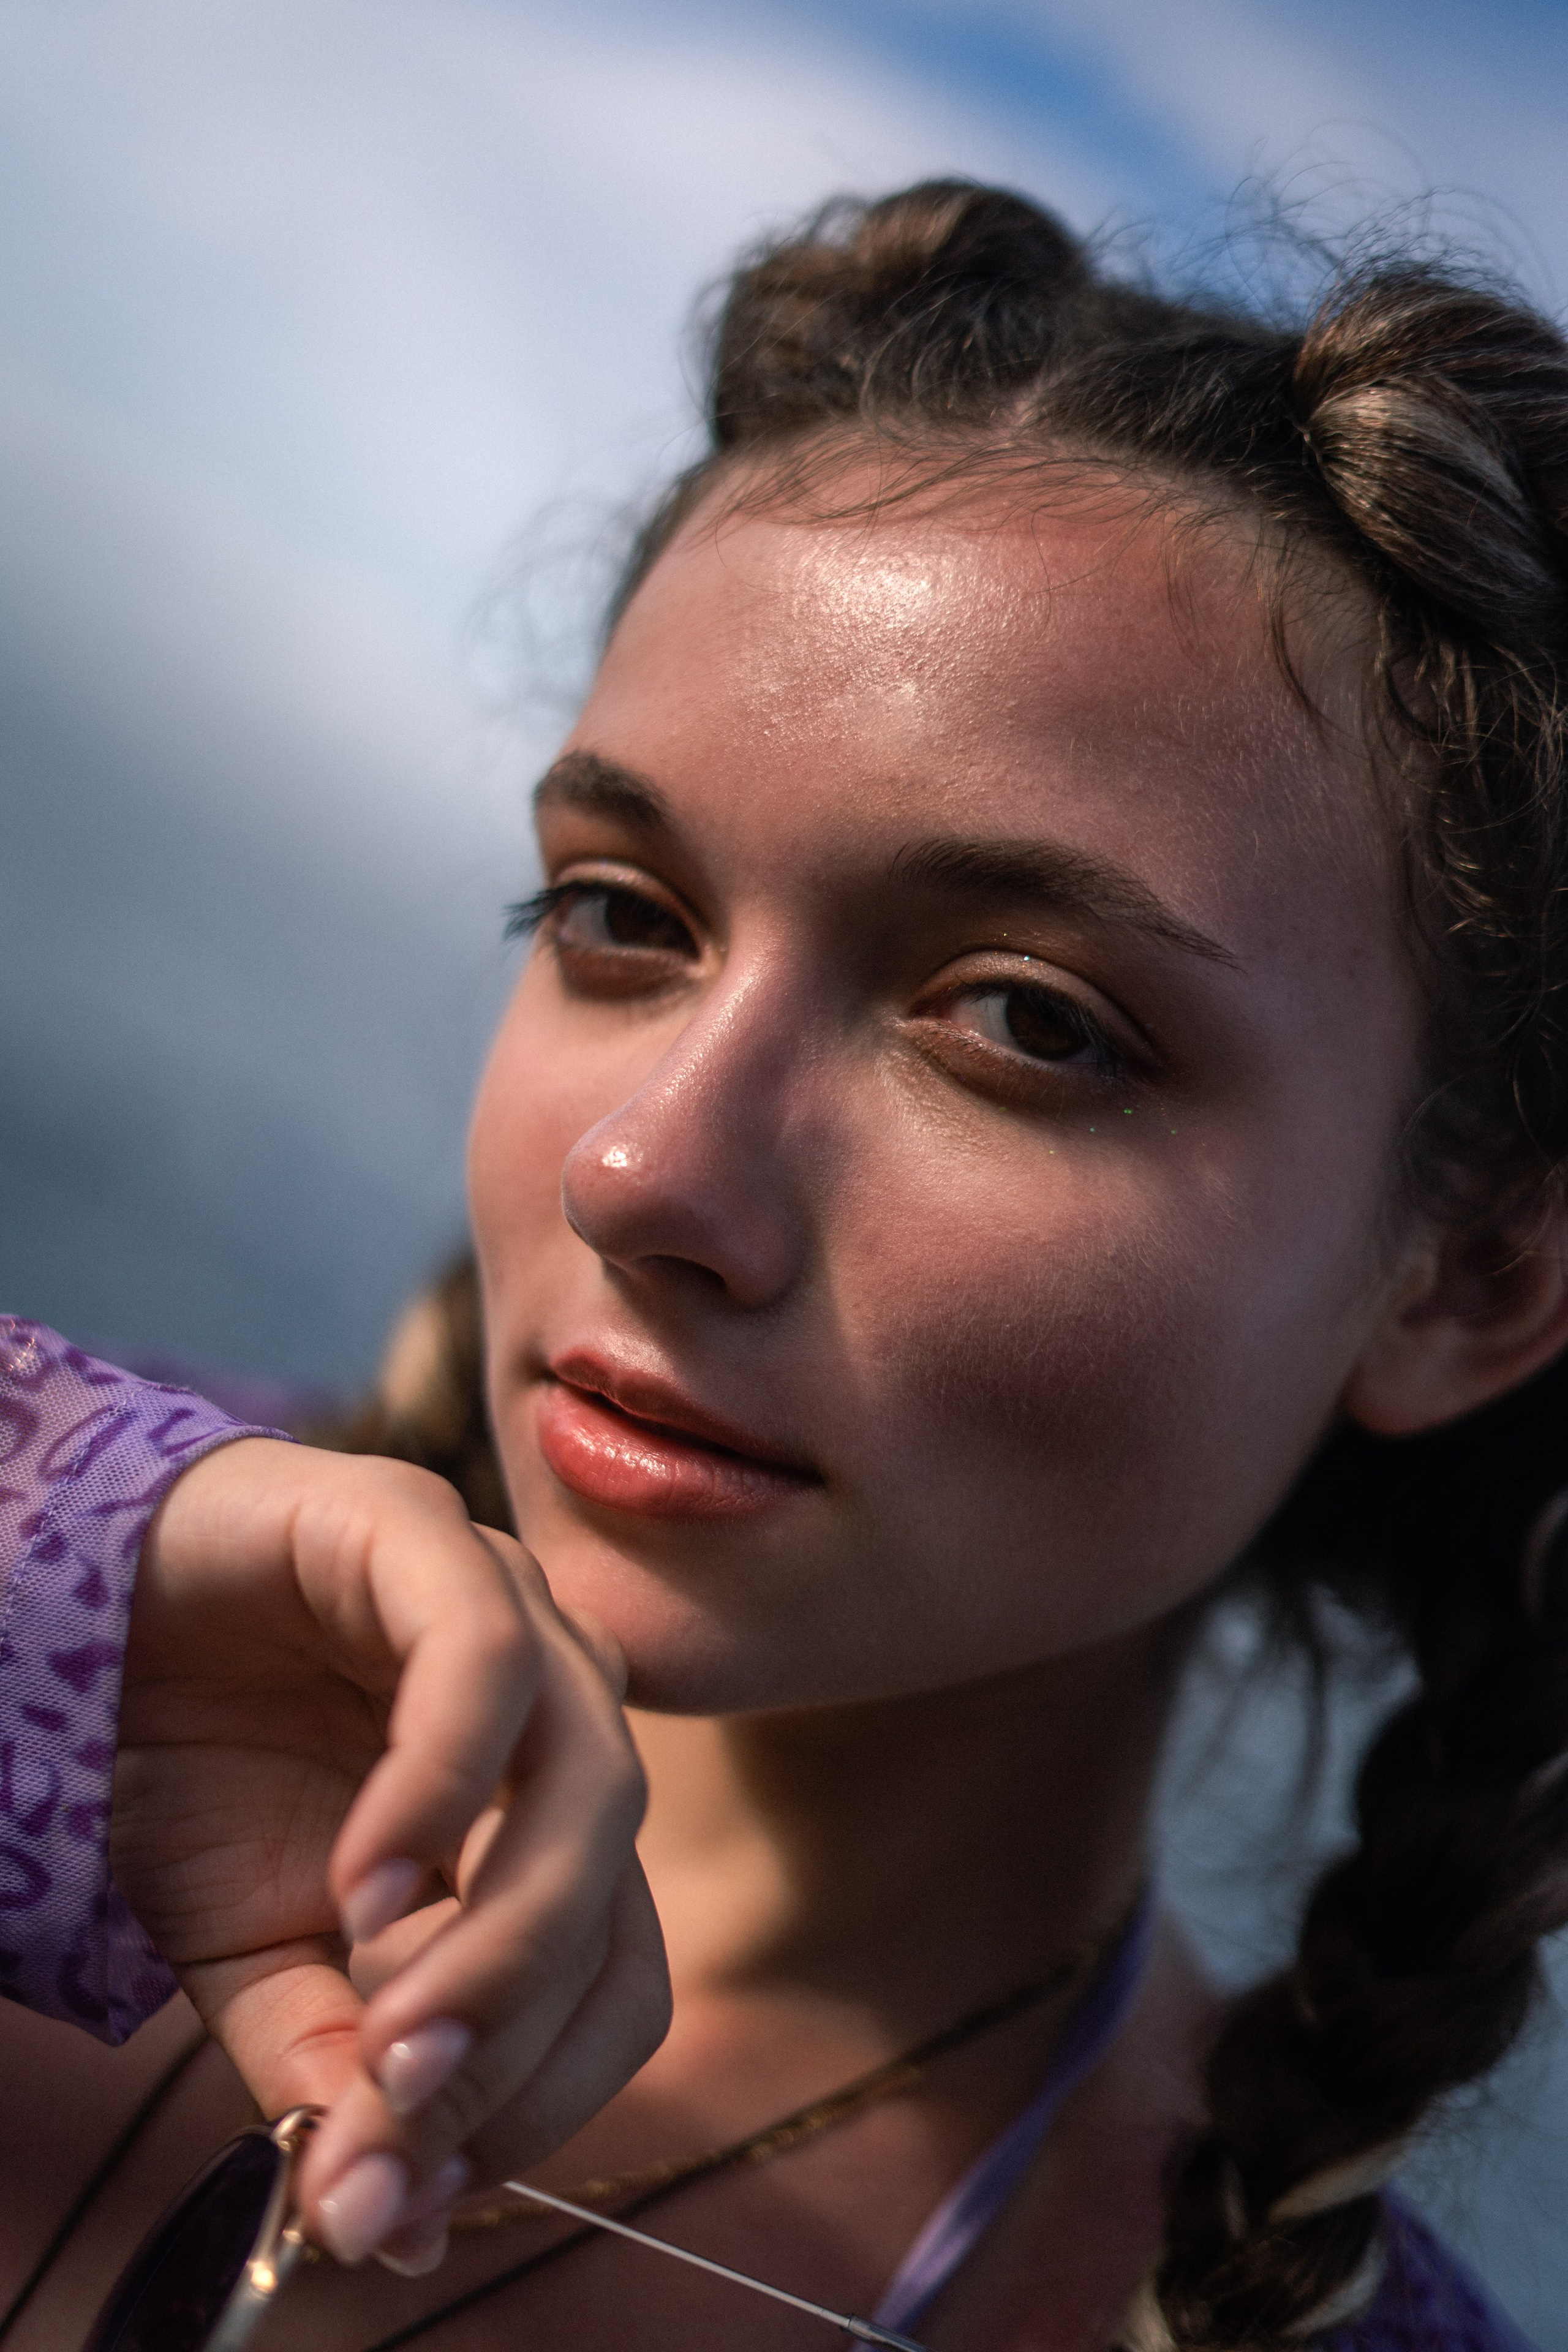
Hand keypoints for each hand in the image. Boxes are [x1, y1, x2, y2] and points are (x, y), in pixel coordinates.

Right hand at [110, 1438, 669, 2270]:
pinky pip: (483, 1661)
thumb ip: (335, 2072)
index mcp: (546, 1819)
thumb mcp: (262, 1962)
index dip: (539, 2098)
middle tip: (397, 2121)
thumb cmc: (203, 1777)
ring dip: (499, 1933)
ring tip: (387, 2021)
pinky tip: (363, 1883)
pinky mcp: (424, 1529)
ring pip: (588, 1784)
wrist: (92, 1626)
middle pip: (612, 1896)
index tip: (418, 2188)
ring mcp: (509, 1607)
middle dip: (511, 2035)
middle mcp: (562, 1712)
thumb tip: (392, 2229)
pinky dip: (440, 1786)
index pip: (613, 1979)